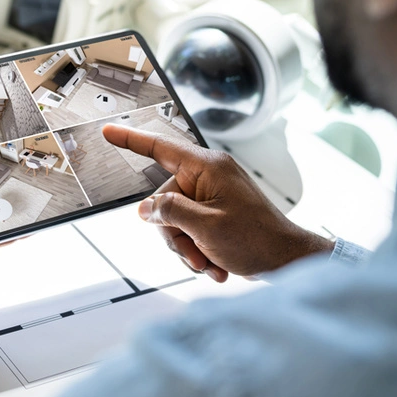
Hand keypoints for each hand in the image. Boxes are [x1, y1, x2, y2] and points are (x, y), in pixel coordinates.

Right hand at [102, 125, 333, 281]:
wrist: (287, 261)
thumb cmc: (258, 239)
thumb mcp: (204, 226)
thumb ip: (168, 212)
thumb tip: (145, 209)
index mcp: (207, 168)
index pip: (160, 148)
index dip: (131, 140)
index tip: (108, 132)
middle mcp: (208, 178)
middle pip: (164, 201)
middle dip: (173, 234)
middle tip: (193, 253)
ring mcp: (212, 196)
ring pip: (175, 221)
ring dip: (186, 247)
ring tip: (207, 262)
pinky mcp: (216, 214)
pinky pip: (190, 230)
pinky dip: (198, 250)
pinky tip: (215, 264)